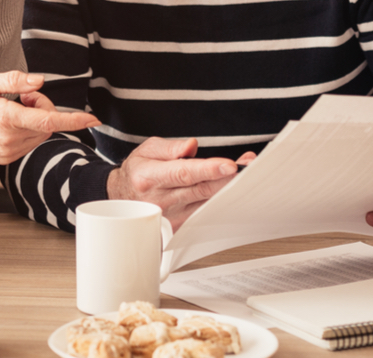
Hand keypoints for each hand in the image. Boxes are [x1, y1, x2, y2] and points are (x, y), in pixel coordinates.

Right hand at [0, 71, 99, 164]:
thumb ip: (12, 80)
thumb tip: (39, 81)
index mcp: (5, 118)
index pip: (48, 121)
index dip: (73, 120)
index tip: (93, 119)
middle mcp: (9, 138)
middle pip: (48, 124)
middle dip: (43, 107)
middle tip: (21, 96)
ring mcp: (8, 151)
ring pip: (42, 135)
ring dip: (36, 119)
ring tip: (11, 108)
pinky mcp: (6, 158)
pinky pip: (31, 142)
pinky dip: (28, 130)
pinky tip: (8, 122)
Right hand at [107, 137, 255, 229]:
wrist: (123, 199)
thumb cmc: (138, 173)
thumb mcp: (147, 150)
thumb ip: (170, 147)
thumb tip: (191, 146)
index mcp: (150, 177)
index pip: (183, 173)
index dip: (208, 169)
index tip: (229, 165)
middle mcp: (161, 199)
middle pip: (201, 190)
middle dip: (228, 178)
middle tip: (249, 167)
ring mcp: (172, 216)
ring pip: (207, 203)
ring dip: (230, 189)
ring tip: (248, 173)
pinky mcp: (180, 226)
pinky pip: (206, 213)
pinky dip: (222, 202)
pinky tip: (234, 190)